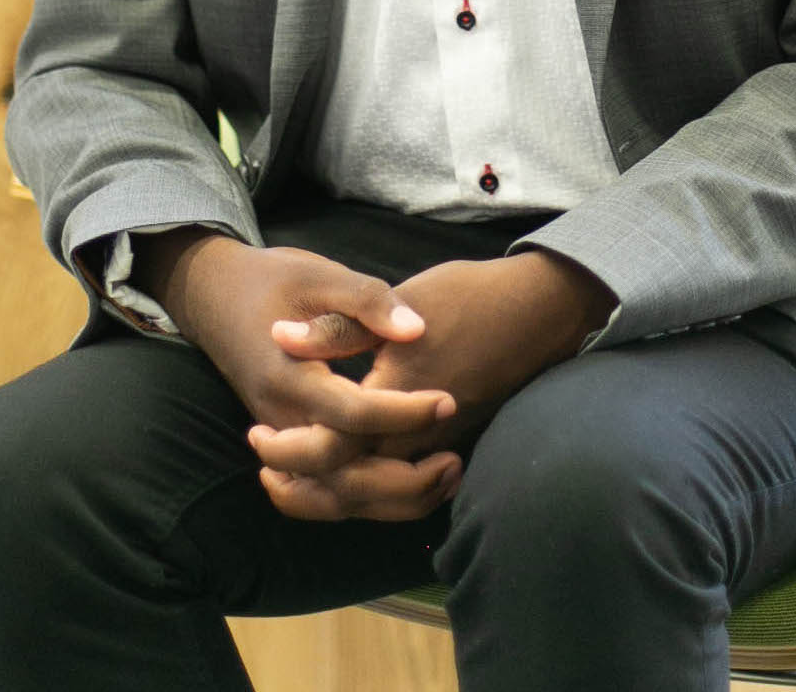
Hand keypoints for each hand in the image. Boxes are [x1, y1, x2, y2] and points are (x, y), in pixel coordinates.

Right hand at [144, 233, 457, 468]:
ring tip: (447, 473)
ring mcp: (285, 437)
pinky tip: (417, 478)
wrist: (214, 297)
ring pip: (336, 496)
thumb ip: (368, 301)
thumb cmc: (273, 280)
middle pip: (342, 476)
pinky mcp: (292, 443)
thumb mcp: (320, 275)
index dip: (402, 413)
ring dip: (392, 498)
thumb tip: (417, 329)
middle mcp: (283, 419)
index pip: (351, 415)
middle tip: (454, 457)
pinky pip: (329, 489)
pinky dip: (370, 498)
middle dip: (402, 478)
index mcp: (290, 375)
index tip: (448, 399)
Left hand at [248, 250, 614, 520]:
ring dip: (334, 496)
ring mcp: (438, 442)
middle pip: (353, 488)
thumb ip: (337, 327)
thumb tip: (279, 336)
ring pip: (378, 496)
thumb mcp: (399, 301)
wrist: (536, 312)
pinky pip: (402, 484)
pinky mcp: (449, 441)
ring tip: (296, 479)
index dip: (291, 452)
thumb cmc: (467, 298)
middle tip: (267, 468)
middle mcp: (418, 432)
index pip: (333, 448)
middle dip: (305, 488)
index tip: (259, 438)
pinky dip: (370, 491)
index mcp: (398, 395)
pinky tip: (349, 472)